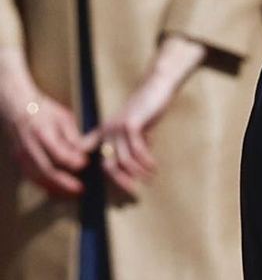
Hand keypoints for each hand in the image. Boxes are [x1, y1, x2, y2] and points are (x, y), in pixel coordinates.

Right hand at [0, 52, 87, 196]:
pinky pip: (31, 176)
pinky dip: (44, 185)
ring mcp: (21, 152)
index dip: (73, 162)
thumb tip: (84, 154)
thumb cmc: (43, 109)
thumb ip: (74, 137)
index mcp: (42, 131)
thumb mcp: (63, 117)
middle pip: (47, 170)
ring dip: (55, 187)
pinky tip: (57, 189)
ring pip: (37, 176)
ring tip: (71, 192)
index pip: (59, 154)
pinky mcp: (18, 158)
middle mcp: (29, 144)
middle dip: (65, 182)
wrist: (16, 103)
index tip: (85, 164)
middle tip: (80, 189)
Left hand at [90, 34, 203, 196]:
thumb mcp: (133, 129)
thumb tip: (134, 167)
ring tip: (150, 178)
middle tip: (134, 191)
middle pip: (108, 164)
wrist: (156, 88)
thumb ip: (129, 145)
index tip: (90, 181)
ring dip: (139, 172)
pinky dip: (146, 162)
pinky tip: (154, 166)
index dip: (86, 167)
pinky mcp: (130, 125)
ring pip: (123, 160)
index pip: (89, 151)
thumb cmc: (146, 109)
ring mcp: (117, 127)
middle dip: (121, 180)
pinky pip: (137, 151)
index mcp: (104, 131)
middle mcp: (107, 130)